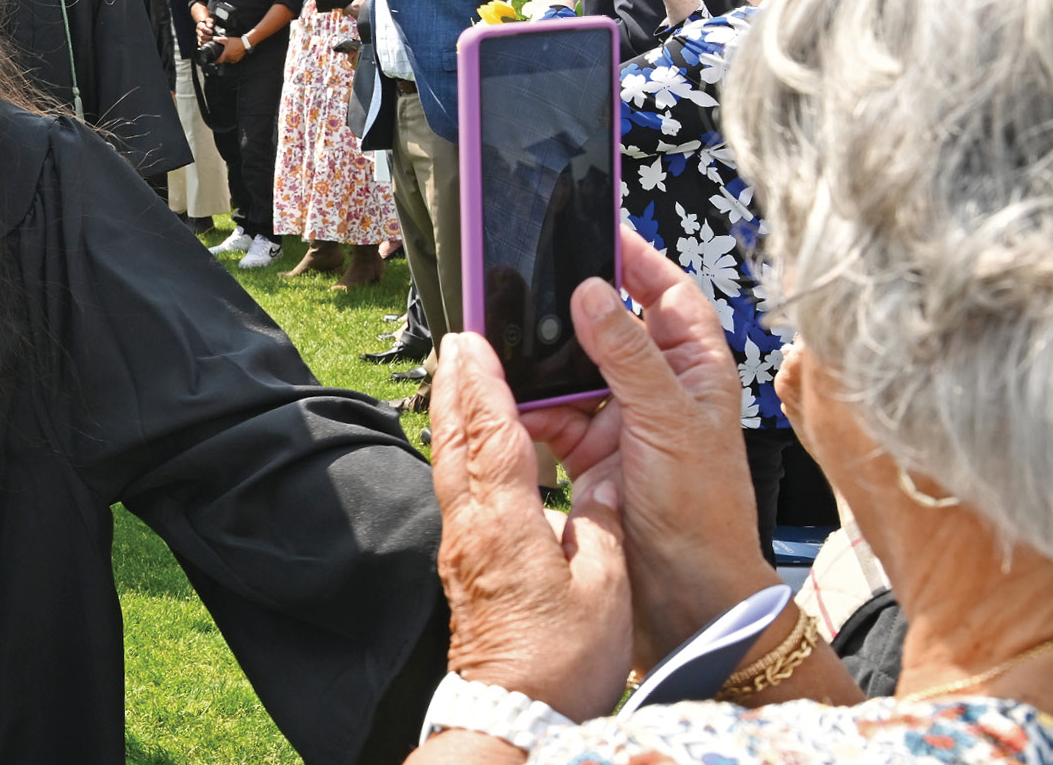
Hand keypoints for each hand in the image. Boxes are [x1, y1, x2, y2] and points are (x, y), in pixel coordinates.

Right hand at [191, 5, 215, 42]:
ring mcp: (198, 36)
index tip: (212, 32)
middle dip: (209, 37)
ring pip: (201, 41)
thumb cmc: (209, 22)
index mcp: (199, 25)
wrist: (206, 25)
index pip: (202, 28)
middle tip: (214, 38)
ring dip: (208, 42)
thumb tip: (210, 26)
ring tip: (213, 41)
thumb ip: (210, 23)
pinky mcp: (199, 40)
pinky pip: (201, 44)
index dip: (207, 30)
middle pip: (201, 36)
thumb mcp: (210, 20)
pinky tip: (210, 44)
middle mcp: (198, 31)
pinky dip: (206, 45)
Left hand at [212, 35, 245, 63]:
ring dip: (226, 58)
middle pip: (223, 60)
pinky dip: (231, 58)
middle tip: (220, 55)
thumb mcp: (226, 39)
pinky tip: (231, 54)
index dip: (215, 61)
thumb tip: (214, 38)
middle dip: (221, 58)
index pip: (219, 61)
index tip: (213, 60)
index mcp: (226, 55)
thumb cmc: (236, 42)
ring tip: (226, 54)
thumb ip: (219, 39)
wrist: (245, 43)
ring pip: (228, 61)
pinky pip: (233, 60)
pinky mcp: (238, 59)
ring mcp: (234, 59)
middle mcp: (230, 58)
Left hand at [430, 331, 631, 720]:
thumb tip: (602, 483)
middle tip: (456, 342)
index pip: (490, 431)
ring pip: (450, 463)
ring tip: (461, 382)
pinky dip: (463, 454)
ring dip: (454, 416)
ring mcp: (461, 546)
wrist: (511, 713)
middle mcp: (471, 526)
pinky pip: (458, 491)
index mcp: (505, 521)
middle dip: (454, 385)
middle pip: (454, 438)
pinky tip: (475, 453)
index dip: (482, 380)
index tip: (473, 338)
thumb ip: (602, 524)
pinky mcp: (462, 567)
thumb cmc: (558, 661)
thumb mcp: (603, 588)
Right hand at [517, 225, 776, 665]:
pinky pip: (545, 415)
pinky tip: (502, 399)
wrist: (685, 593)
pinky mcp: (586, 453)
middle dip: (567, 309)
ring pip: (568, 370)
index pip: (666, 292)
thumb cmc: (703, 511)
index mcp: (695, 369)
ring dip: (539, 361)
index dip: (634, 258)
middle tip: (526, 278)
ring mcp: (619, 420)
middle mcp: (656, 388)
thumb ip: (629, 354)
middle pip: (606, 327)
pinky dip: (524, 408)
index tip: (594, 225)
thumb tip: (593, 290)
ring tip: (503, 337)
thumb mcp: (669, 420)